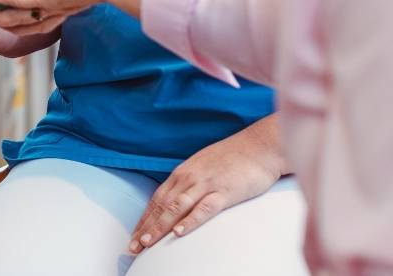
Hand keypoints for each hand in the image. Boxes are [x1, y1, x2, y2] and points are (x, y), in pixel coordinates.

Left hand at [129, 115, 285, 254]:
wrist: (259, 146)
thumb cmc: (232, 158)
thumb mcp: (202, 167)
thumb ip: (188, 183)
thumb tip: (175, 200)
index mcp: (182, 173)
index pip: (157, 200)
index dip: (144, 219)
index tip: (134, 236)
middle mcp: (188, 178)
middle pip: (162, 206)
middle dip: (146, 228)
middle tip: (133, 246)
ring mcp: (205, 184)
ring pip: (177, 208)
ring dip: (160, 226)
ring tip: (148, 242)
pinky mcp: (224, 191)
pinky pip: (204, 208)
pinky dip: (190, 220)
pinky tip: (179, 232)